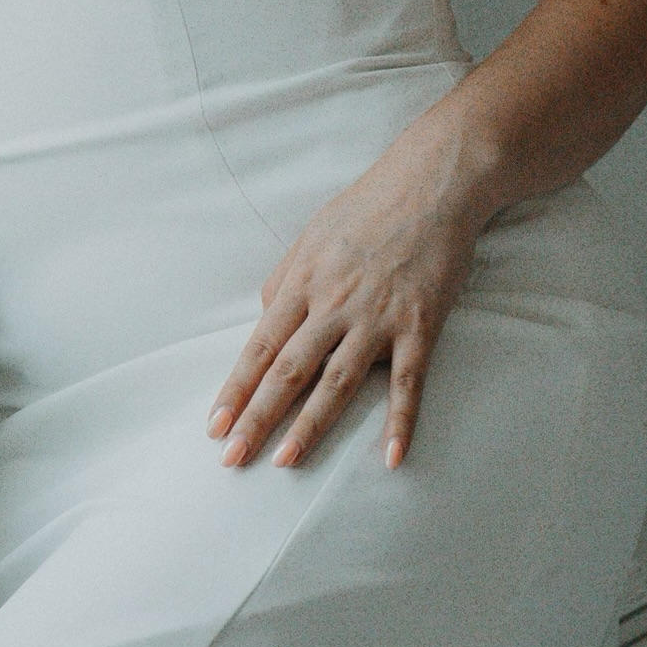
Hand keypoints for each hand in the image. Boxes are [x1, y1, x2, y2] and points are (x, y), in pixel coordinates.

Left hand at [206, 123, 488, 471]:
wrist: (431, 184)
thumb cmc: (367, 206)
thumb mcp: (312, 234)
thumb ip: (286, 278)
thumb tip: (265, 316)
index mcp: (304, 282)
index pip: (261, 346)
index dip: (237, 389)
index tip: (215, 425)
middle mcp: (334, 304)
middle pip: (288, 371)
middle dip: (257, 418)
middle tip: (231, 458)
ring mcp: (377, 318)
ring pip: (337, 382)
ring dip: (310, 426)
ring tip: (285, 463)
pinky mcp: (421, 326)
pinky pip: (408, 382)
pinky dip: (400, 421)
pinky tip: (391, 457)